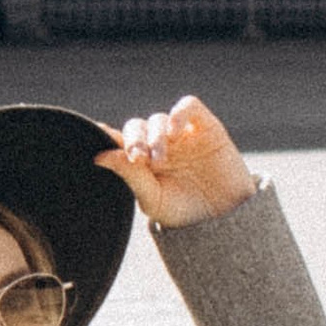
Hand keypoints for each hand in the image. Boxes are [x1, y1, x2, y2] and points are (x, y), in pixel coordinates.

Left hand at [96, 93, 257, 225]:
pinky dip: (177, 114)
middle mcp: (160, 144)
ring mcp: (183, 134)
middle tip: (138, 158)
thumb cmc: (187, 212)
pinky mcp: (206, 126)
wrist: (227, 219)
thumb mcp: (153, 199)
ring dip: (154, 136)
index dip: (108, 135)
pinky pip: (188, 107)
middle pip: (137, 126)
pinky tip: (173, 133)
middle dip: (134, 140)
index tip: (98, 135)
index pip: (120, 141)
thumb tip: (100, 156)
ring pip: (158, 119)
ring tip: (160, 160)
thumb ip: (130, 175)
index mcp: (144, 162)